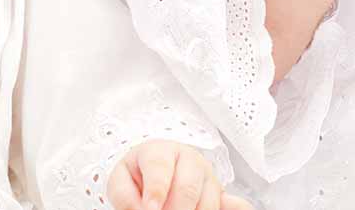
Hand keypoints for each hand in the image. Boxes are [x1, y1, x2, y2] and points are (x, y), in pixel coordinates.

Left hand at [107, 141, 252, 209]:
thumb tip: (141, 209)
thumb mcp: (122, 181)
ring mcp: (207, 176)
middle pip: (187, 188)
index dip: (156, 190)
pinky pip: (232, 204)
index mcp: (160, 151)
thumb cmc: (138, 176)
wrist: (154, 173)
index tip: (150, 208)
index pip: (160, 167)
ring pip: (207, 202)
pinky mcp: (220, 193)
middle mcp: (188, 160)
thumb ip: (124, 195)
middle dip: (174, 209)